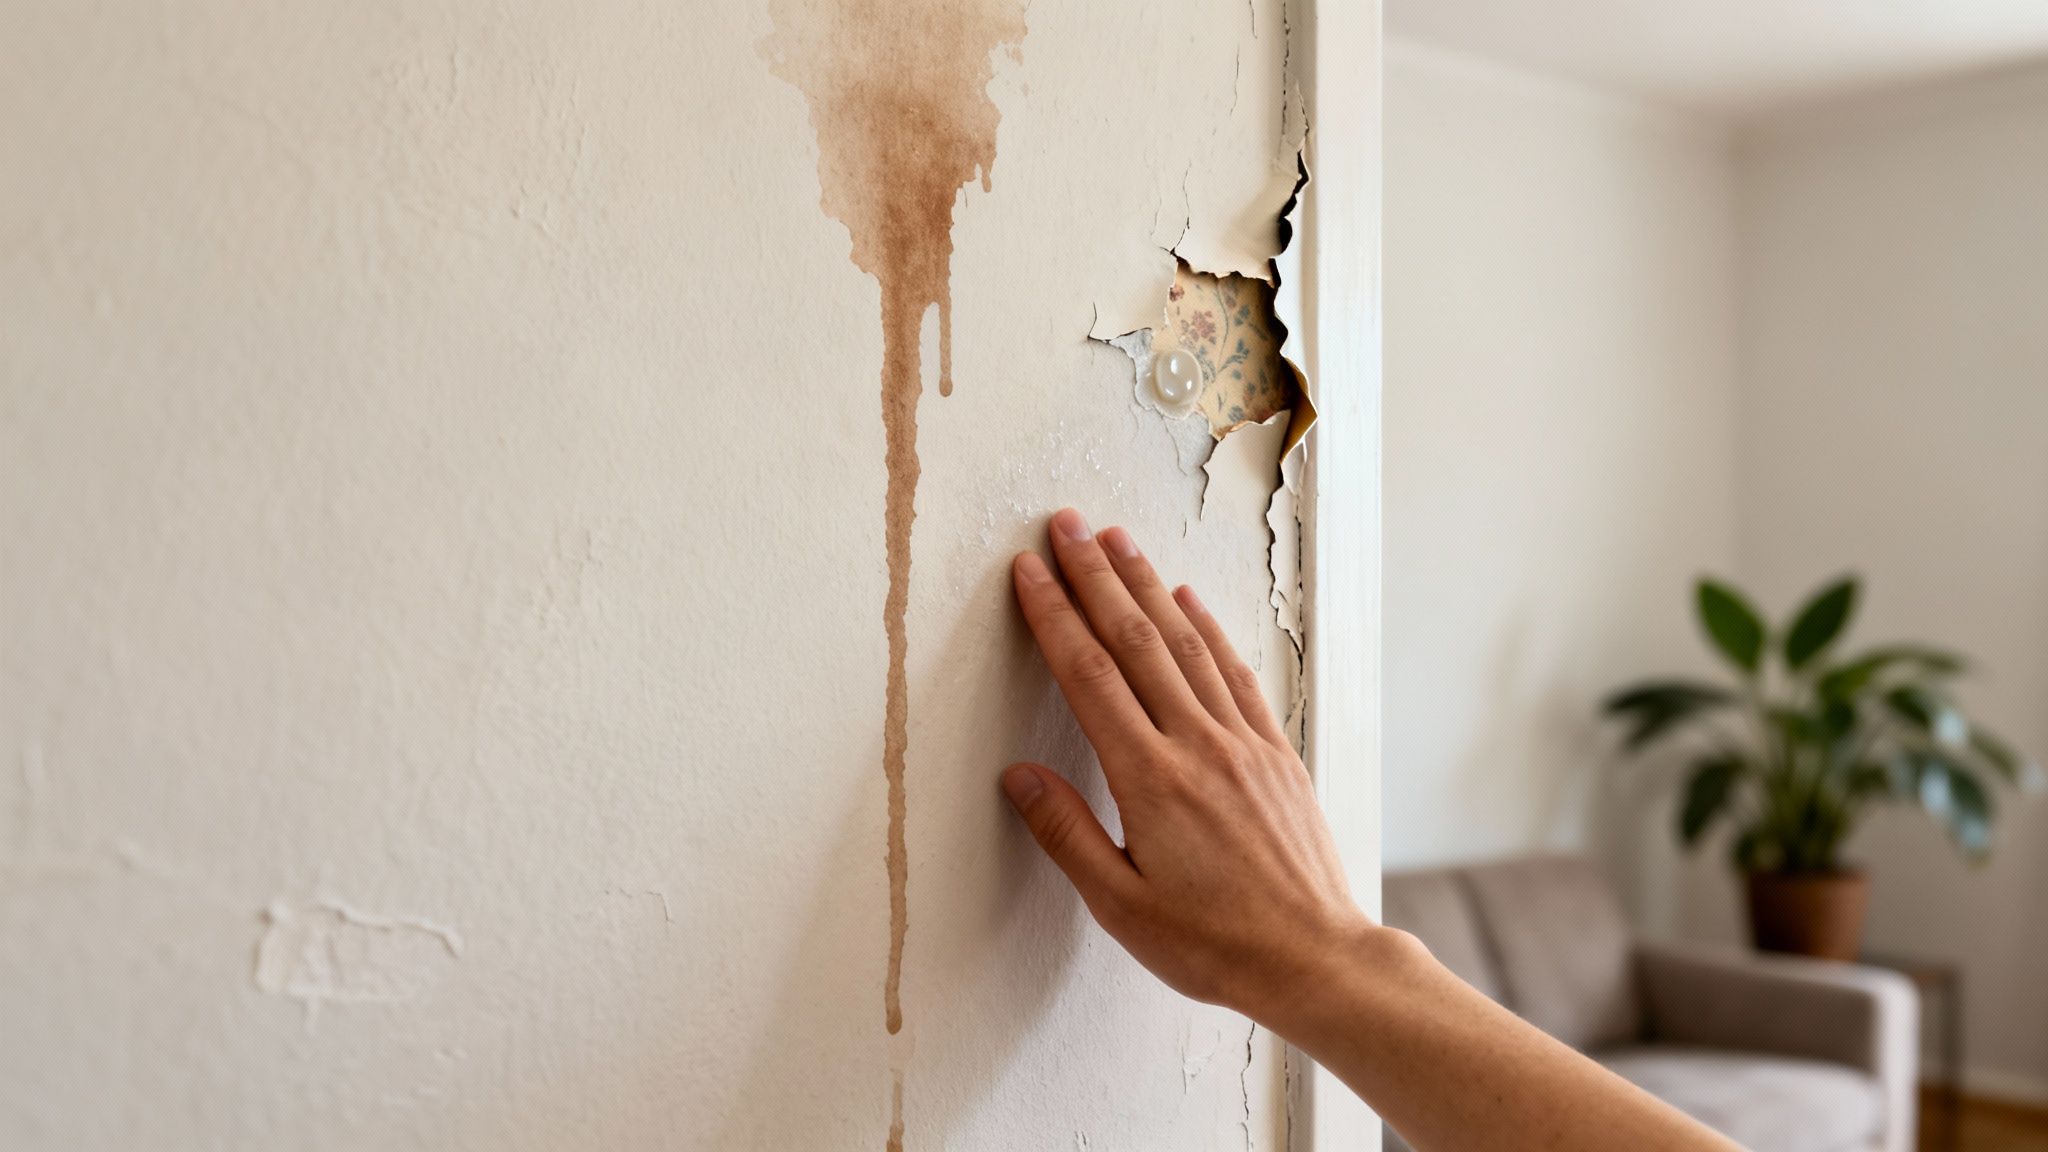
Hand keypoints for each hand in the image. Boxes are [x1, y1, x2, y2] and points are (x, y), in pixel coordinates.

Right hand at [1001, 508, 1369, 1028]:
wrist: (1316, 959)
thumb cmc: (1215, 945)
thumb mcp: (1121, 905)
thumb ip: (1067, 834)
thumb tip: (1018, 776)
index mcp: (1151, 781)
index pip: (1090, 678)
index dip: (1056, 617)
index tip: (1030, 572)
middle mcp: (1199, 746)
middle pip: (1137, 641)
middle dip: (1096, 576)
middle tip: (1066, 524)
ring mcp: (1243, 743)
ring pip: (1188, 644)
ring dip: (1149, 585)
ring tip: (1117, 540)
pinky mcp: (1276, 752)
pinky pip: (1236, 673)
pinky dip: (1209, 628)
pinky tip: (1189, 599)